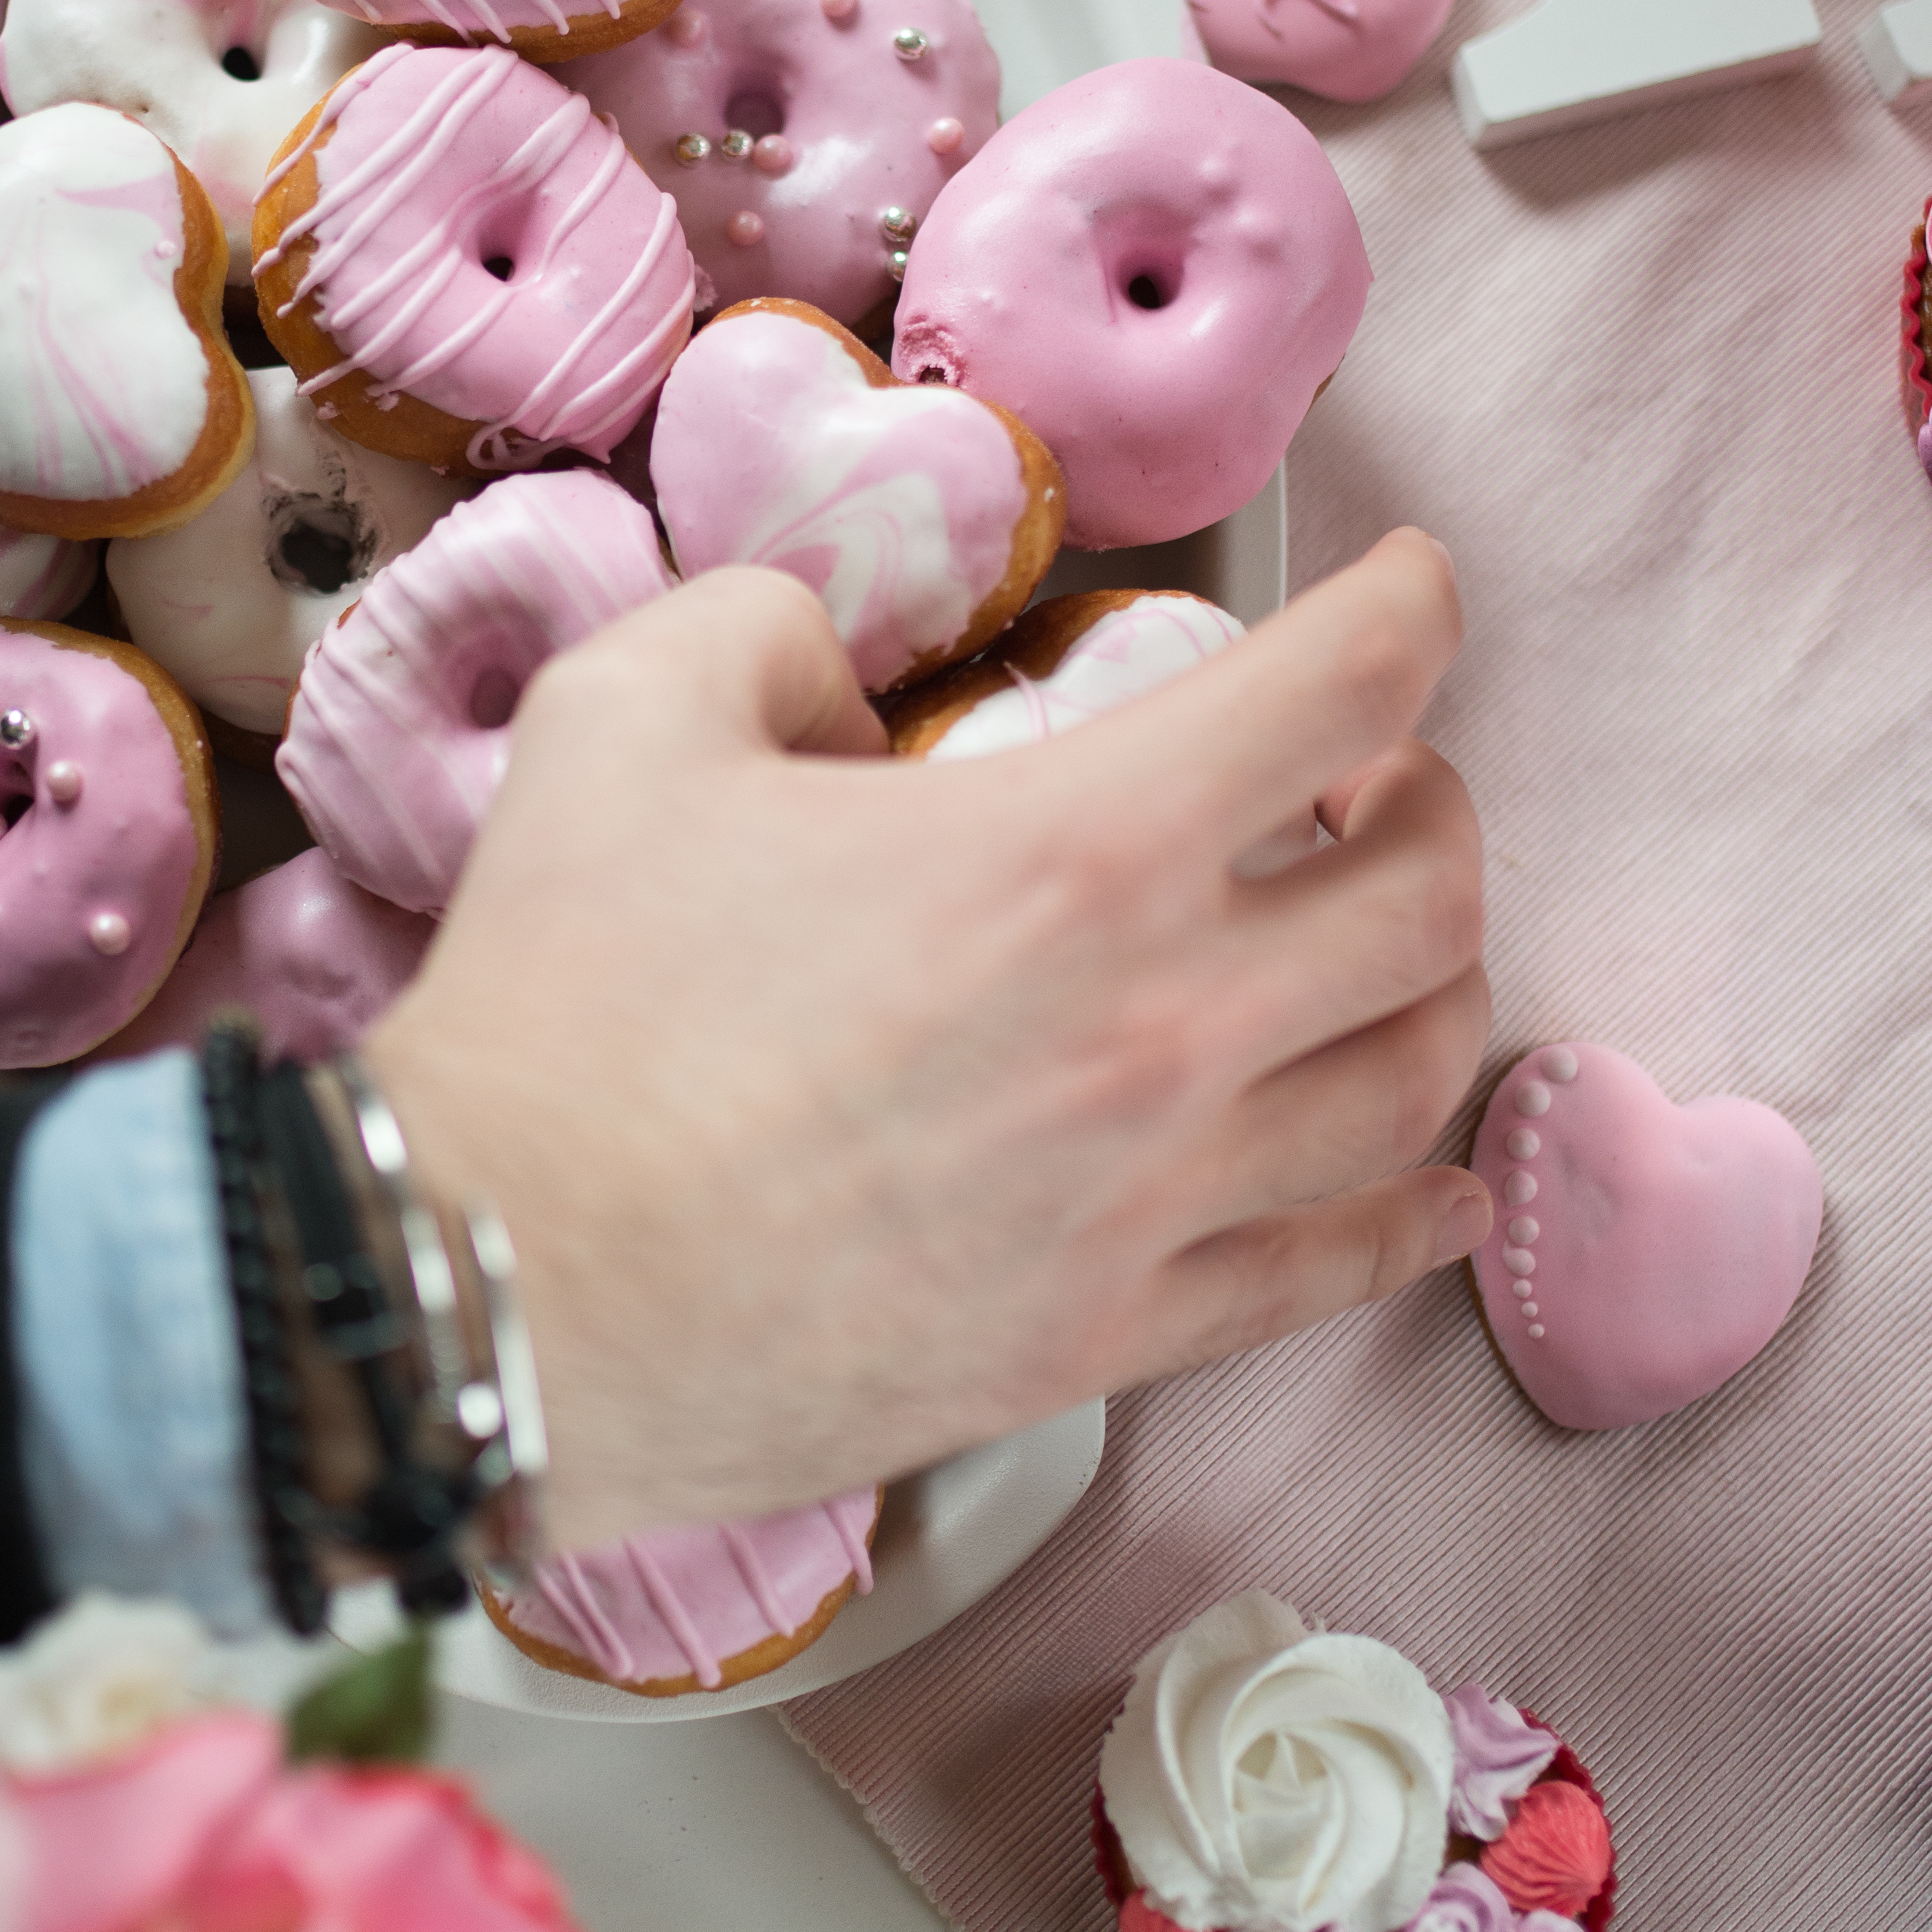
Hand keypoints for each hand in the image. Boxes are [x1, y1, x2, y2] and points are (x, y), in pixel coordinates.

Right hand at [369, 527, 1493, 1556]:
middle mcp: (1161, 1025)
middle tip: (1377, 784)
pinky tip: (1437, 1188)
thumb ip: (772, 631)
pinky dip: (1409, 1218)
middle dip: (1433, 809)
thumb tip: (848, 681)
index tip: (1411, 590)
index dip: (1407, 610)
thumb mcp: (633, 713)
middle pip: (1426, 900)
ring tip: (1387, 955)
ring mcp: (1148, 1201)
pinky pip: (1324, 1274)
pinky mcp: (1102, 1341)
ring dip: (1432, 992)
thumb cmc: (560, 1005)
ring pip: (1407, 1084)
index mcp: (1075, 848)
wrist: (494, 1289)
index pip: (1341, 691)